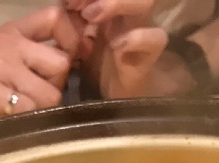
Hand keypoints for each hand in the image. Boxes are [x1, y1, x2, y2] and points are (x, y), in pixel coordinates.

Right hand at [0, 6, 85, 125]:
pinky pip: (32, 112)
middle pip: (61, 64)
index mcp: (14, 31)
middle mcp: (5, 45)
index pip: (55, 18)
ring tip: (25, 107)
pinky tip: (16, 118)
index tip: (74, 57)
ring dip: (44, 108)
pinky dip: (30, 122)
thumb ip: (52, 48)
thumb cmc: (1, 86)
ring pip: (51, 94)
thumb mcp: (22, 58)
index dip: (72, 39)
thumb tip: (89, 45)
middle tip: (36, 93)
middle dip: (56, 84)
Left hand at [65, 0, 197, 98]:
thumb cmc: (96, 65)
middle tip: (76, 6)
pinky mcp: (151, 52)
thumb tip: (62, 6)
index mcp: (113, 6)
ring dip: (116, 3)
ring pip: (145, 2)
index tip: (67, 2)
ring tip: (90, 16)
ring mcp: (143, 29)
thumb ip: (72, 21)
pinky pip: (155, 37)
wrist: (113, 96)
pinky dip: (135, 38)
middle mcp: (130, 13)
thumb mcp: (77, 40)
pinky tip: (115, 46)